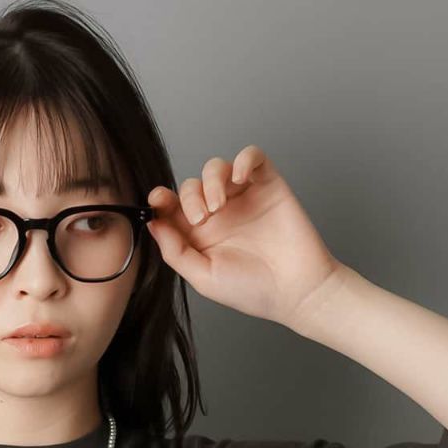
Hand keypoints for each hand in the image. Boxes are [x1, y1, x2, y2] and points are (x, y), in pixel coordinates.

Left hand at [146, 146, 345, 328]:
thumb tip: (152, 223)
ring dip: (212, 181)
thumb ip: (175, 251)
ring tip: (219, 206)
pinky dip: (243, 160)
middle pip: (191, 185)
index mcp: (199, 236)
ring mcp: (243, 198)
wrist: (295, 290)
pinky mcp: (268, 185)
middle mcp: (219, 215)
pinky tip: (240, 179)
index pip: (173, 208)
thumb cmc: (252, 290)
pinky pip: (252, 156)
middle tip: (201, 219)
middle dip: (189, 197)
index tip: (157, 201)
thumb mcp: (203, 277)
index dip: (161, 199)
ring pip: (217, 167)